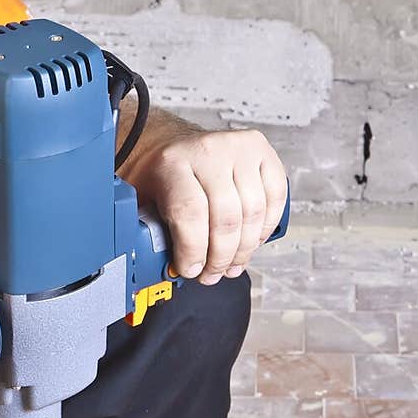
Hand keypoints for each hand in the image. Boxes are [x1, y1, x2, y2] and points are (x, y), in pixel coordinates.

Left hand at [127, 126, 287, 284]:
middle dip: (220, 258)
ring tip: (231, 264)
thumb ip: (150, 232)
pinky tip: (251, 241)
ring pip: (252, 212)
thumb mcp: (141, 201)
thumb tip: (163, 270)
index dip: (194, 251)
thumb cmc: (158, 174)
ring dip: (244, 249)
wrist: (170, 143)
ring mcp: (239, 148)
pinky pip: (275, 196)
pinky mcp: (261, 150)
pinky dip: (265, 226)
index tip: (191, 270)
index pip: (190, 213)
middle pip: (226, 218)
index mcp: (173, 162)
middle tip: (212, 274)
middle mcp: (208, 150)